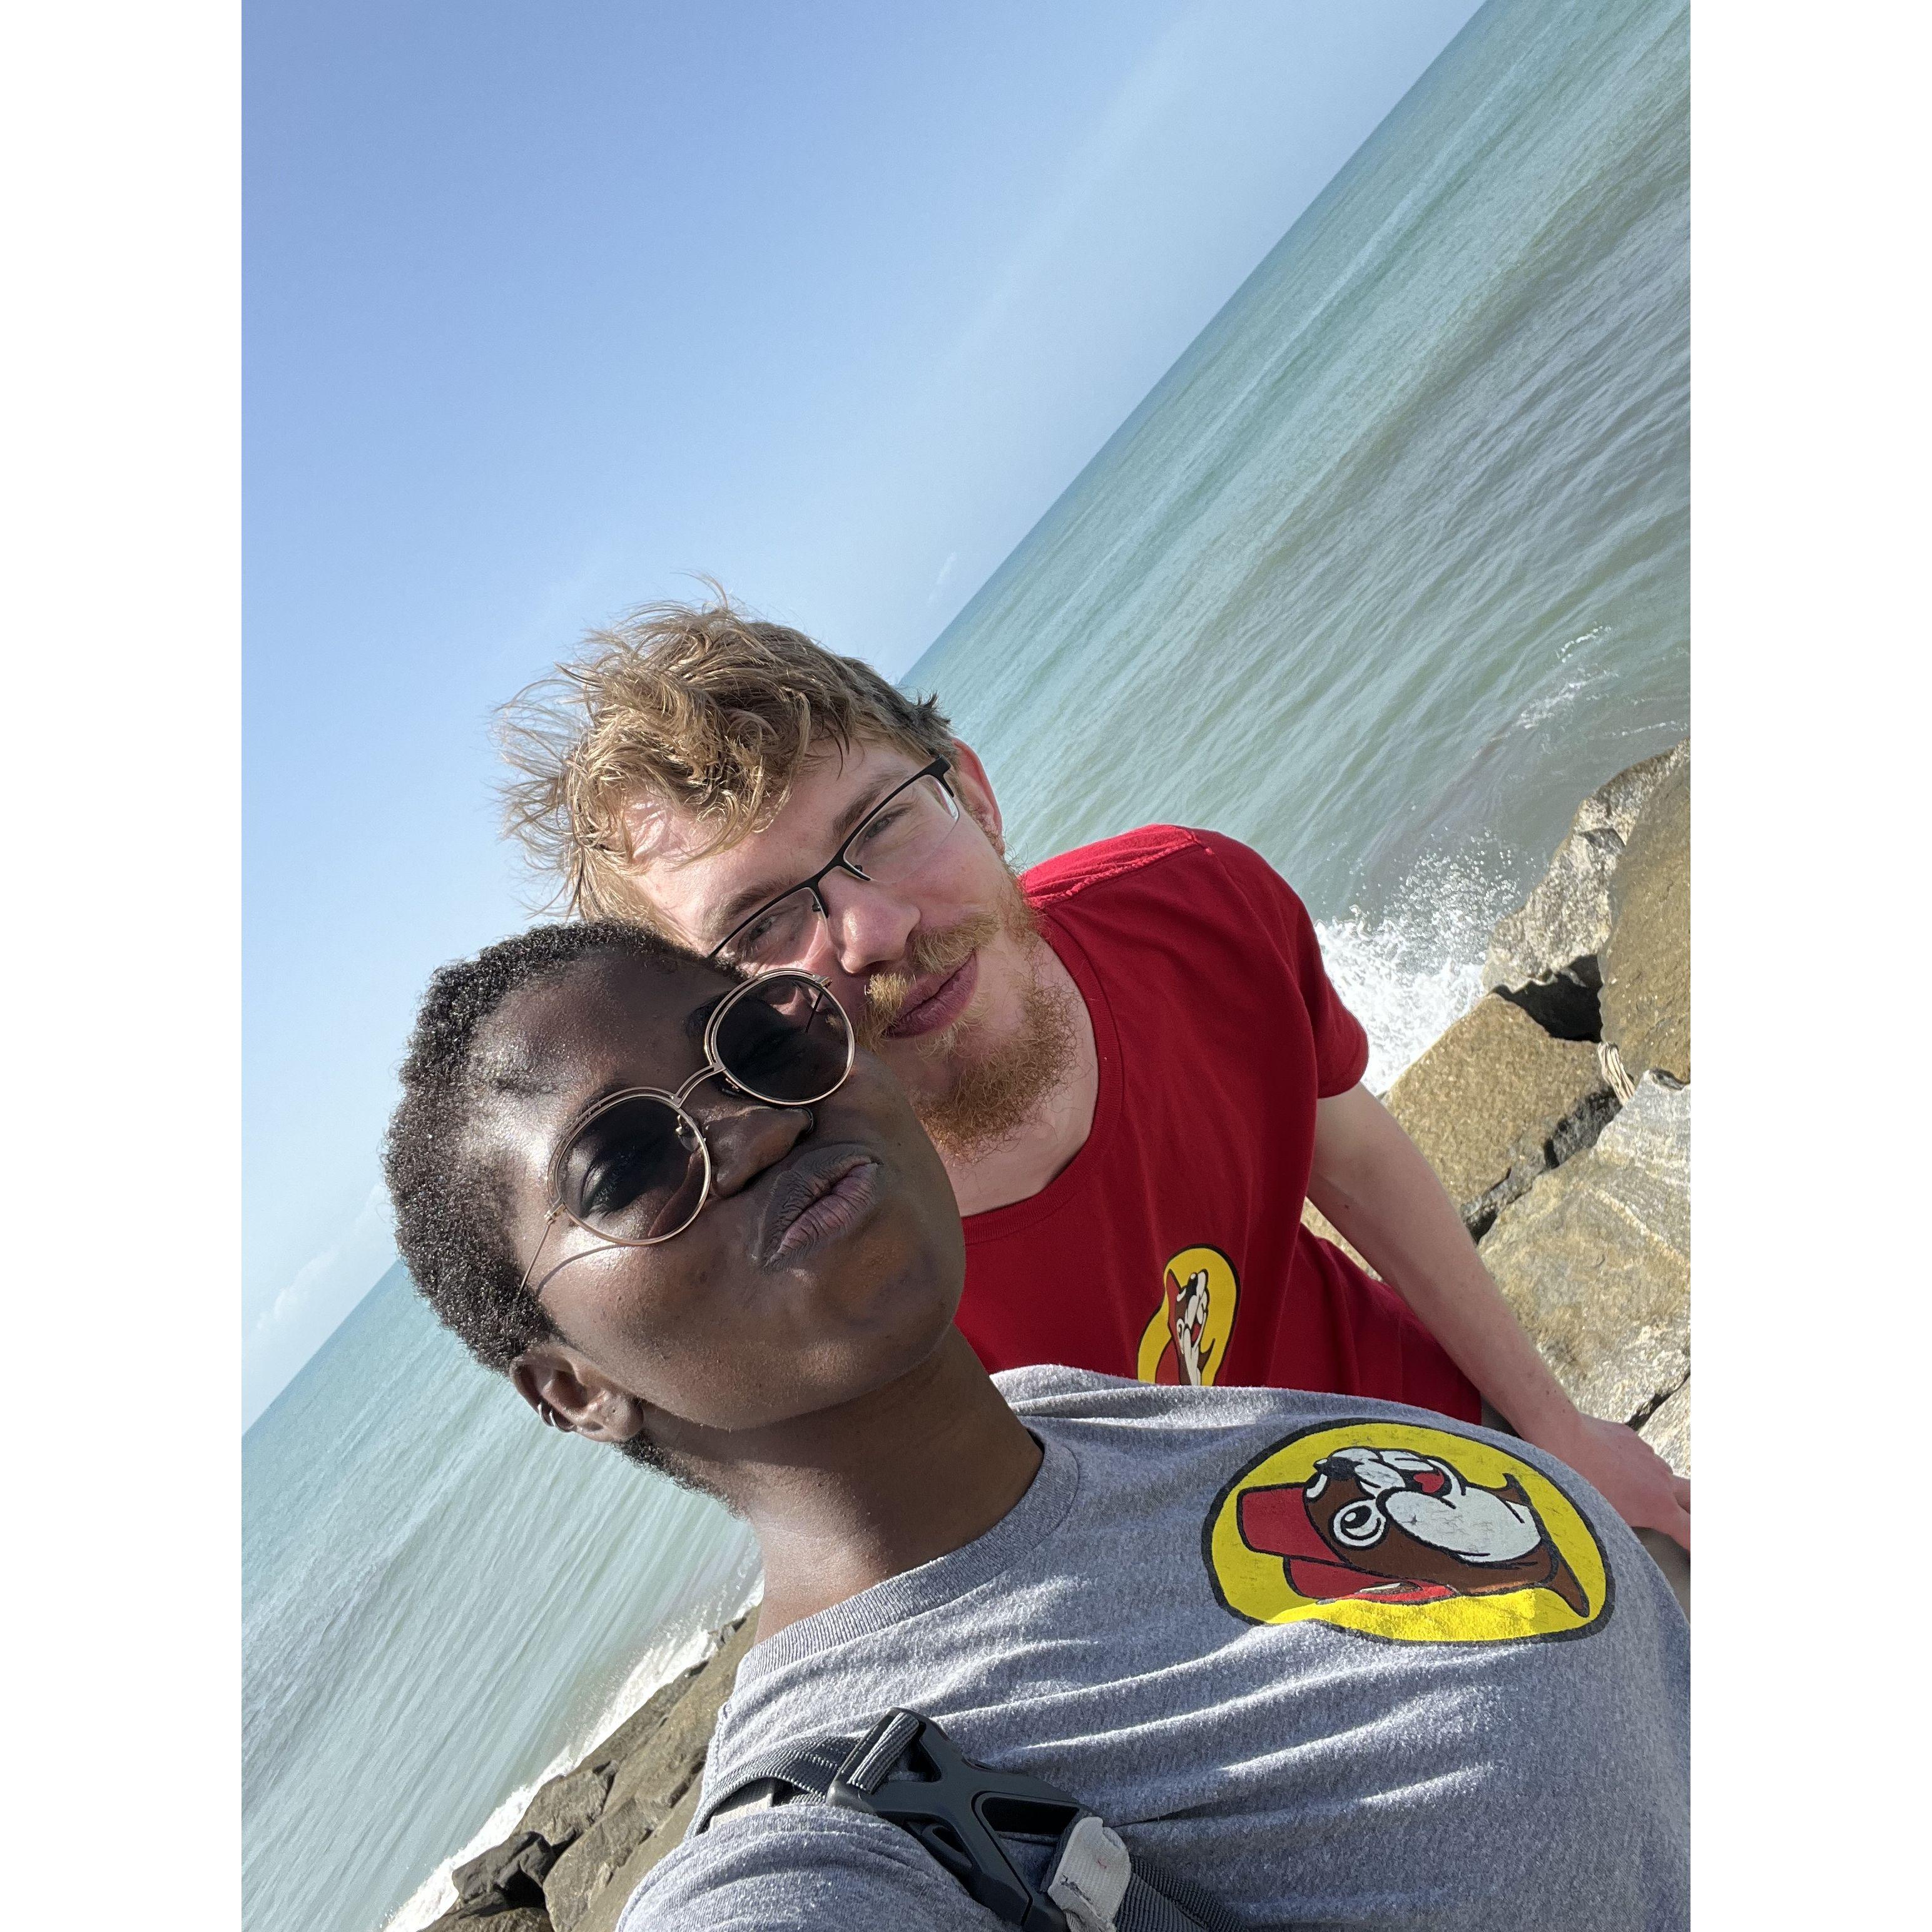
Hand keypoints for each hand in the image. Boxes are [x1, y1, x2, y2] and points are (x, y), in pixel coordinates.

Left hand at [1534, 1413, 1690, 1550]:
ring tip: (1636, 1495)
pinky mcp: (1630, 1437)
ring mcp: (1647, 1455)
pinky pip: (1640, 1455)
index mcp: (1658, 1506)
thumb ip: (1625, 1533)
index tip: (1698, 1554)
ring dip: (1658, 1486)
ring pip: (1664, 1474)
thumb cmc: (1577, 1483)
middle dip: (1695, 1510)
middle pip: (1693, 1497)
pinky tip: (1612, 1469)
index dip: (1698, 1546)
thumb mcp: (1603, 1523)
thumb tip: (1626, 1542)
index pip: (1692, 1533)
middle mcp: (1661, 1479)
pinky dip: (1634, 1466)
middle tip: (1690, 1521)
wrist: (1560, 1437)